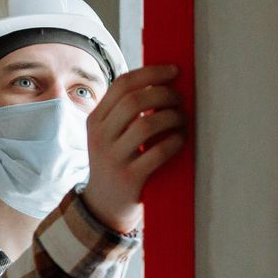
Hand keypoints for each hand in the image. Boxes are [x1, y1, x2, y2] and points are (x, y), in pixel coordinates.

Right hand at [81, 64, 186, 234]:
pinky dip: (174, 142)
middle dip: (164, 94)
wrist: (103, 206)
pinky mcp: (129, 178)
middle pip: (135, 101)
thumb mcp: (109, 135)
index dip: (152, 73)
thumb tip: (163, 82)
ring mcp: (113, 158)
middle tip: (180, 99)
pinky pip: (157, 153)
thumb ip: (125, 112)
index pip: (122, 85)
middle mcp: (100, 137)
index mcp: (95, 120)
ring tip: (182, 119)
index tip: (174, 71)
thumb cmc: (116, 162)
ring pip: (147, 125)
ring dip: (172, 117)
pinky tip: (180, 139)